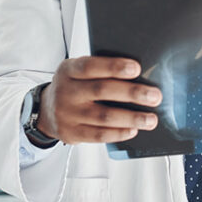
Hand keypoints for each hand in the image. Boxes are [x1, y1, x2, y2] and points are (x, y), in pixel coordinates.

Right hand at [36, 56, 161, 144]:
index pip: (91, 66)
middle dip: (132, 93)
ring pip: (103, 117)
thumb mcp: (77, 72)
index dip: (114, 67)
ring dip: (131, 118)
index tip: (136, 68)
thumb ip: (99, 72)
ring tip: (151, 119)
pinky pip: (98, 135)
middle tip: (155, 96)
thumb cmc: (73, 87)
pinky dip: (118, 133)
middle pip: (102, 90)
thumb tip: (138, 76)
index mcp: (68, 70)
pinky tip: (133, 130)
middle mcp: (66, 91)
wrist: (46, 111)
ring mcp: (67, 114)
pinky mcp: (71, 133)